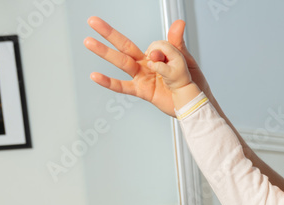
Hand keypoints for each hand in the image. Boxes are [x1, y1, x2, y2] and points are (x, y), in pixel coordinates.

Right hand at [84, 16, 204, 116]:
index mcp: (157, 55)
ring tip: (88, 41)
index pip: (152, 45)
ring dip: (105, 52)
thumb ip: (176, 44)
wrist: (195, 103)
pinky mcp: (143, 91)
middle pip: (124, 46)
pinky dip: (109, 82)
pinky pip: (123, 86)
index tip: (166, 58)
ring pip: (121, 62)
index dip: (158, 50)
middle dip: (108, 33)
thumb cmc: (192, 81)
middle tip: (92, 21)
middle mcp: (146, 64)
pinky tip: (95, 76)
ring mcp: (143, 77)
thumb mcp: (186, 60)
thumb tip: (178, 23)